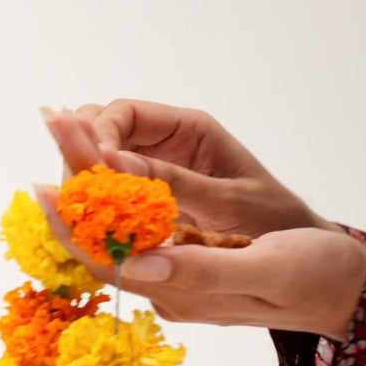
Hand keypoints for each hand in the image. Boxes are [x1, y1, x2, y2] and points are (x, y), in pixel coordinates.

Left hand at [38, 101, 365, 340]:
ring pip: (112, 226)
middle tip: (53, 125)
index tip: (40, 185)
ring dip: (89, 180)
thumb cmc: (313, 276)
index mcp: (178, 291)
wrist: (340, 291)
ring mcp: (169, 273)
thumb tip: (136, 263)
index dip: (71, 221)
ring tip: (66, 129)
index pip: (105, 256)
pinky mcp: (181, 257)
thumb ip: (201, 272)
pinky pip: (134, 223)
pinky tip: (101, 159)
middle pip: (99, 236)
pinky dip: (116, 188)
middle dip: (72, 184)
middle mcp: (162, 285)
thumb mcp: (267, 270)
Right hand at [44, 101, 337, 236]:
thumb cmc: (273, 222)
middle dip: (77, 156)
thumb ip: (170, 183)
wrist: (296, 252)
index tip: (89, 170)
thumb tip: (110, 164)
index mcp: (190, 131)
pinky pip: (103, 196)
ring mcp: (150, 173)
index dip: (97, 135)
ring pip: (93, 162)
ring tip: (71, 210)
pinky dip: (88, 207)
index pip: (124, 114)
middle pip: (99, 131)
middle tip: (70, 192)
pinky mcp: (142, 203)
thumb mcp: (227, 202)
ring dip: (78, 182)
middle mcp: (164, 145)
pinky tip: (82, 225)